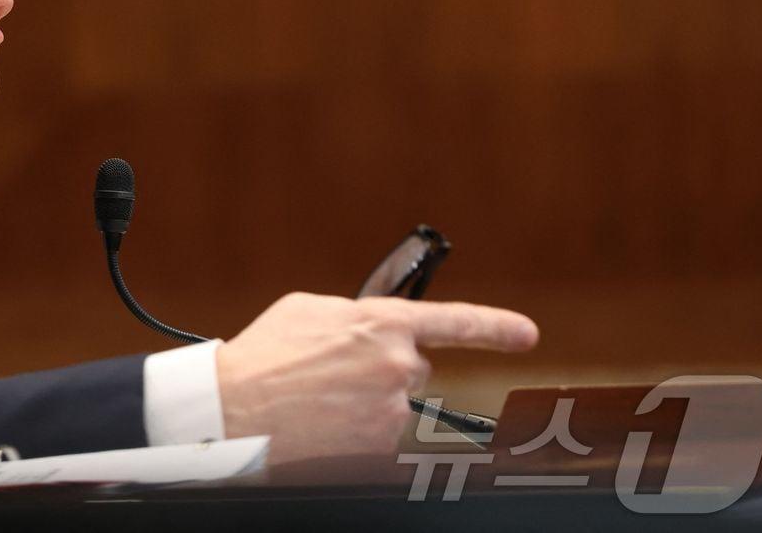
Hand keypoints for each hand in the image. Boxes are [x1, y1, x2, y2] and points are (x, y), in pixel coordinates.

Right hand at [215, 293, 537, 462]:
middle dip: (382, 369)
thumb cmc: (264, 354)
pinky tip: (321, 424)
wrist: (234, 410)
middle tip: (334, 373)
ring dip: (364, 403)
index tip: (528, 334)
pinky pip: (376, 437)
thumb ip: (354, 314)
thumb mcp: (310, 310)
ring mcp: (389, 413)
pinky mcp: (377, 451)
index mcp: (381, 324)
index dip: (497, 327)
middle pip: (412, 367)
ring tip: (316, 399)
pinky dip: (353, 433)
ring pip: (392, 405)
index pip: (455, 322)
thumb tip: (373, 328)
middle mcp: (395, 367)